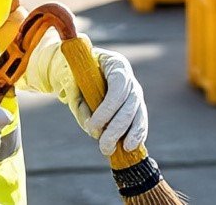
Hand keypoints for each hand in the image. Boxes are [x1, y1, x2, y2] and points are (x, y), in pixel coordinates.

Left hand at [18, 33, 148, 155]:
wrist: (87, 70)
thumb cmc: (80, 76)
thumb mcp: (74, 86)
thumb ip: (81, 106)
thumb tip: (93, 131)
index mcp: (116, 65)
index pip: (119, 86)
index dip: (108, 109)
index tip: (93, 126)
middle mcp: (130, 78)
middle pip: (130, 104)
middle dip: (117, 128)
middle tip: (103, 147)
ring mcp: (136, 93)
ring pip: (138, 114)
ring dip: (129, 135)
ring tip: (117, 150)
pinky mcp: (137, 107)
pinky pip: (141, 121)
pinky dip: (137, 135)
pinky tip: (130, 147)